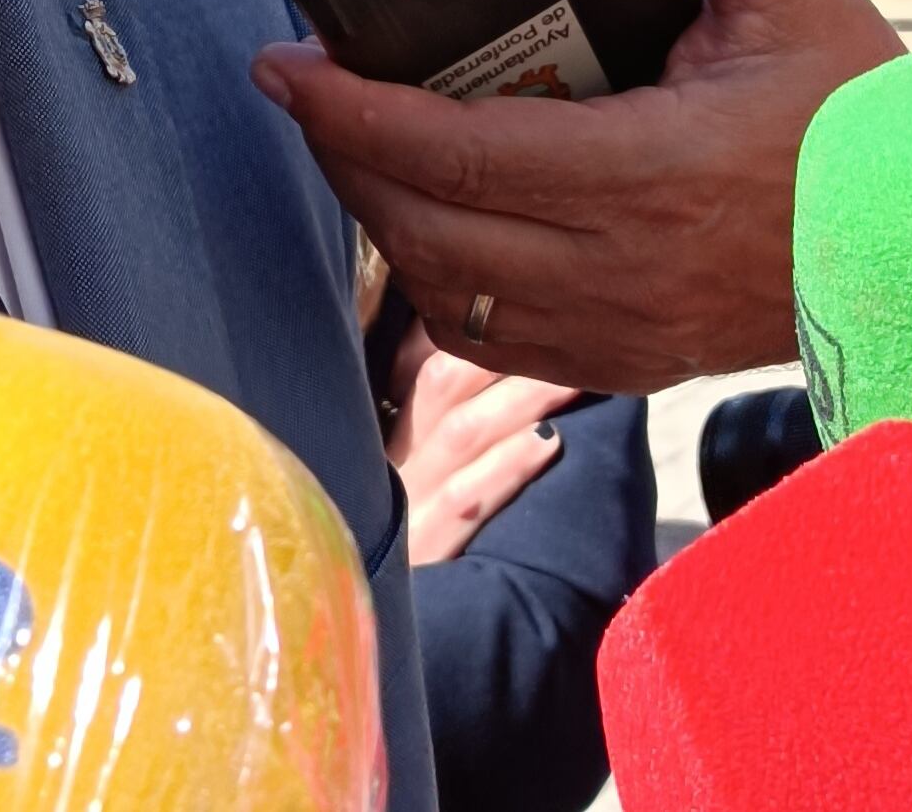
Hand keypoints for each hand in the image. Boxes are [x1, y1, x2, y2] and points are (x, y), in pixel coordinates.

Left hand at [253, 0, 905, 393]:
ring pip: (449, 294)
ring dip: (385, 221)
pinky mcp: (628, 363)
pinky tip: (430, 221)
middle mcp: (617, 266)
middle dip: (343, 156)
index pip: (451, 150)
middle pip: (423, 227)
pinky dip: (444, 283)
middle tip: (303, 88)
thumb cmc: (864, 117)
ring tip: (356, 142)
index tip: (282, 60)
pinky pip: (498, 342)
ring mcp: (619, 330)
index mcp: (645, 172)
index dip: (348, 109)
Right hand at [382, 318, 573, 564]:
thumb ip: (415, 439)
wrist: (332, 617)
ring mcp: (405, 501)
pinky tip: (549, 443)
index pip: (410, 361)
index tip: (508, 294)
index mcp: (378, 438)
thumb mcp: (378, 485)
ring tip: (579, 374)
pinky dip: (508, 466)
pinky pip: (468, 499)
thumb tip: (478, 395)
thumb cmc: (366, 549)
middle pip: (442, 382)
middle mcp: (390, 459)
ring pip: (464, 430)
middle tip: (570, 324)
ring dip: (523, 396)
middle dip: (505, 349)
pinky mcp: (423, 548)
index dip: (459, 324)